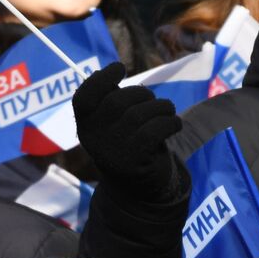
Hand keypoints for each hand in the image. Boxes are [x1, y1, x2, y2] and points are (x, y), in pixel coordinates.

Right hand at [72, 63, 182, 197]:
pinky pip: (155, 130)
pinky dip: (170, 122)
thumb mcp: (113, 124)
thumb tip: (112, 71)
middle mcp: (93, 140)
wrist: (138, 189)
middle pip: (117, 101)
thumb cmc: (129, 144)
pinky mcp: (133, 162)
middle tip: (154, 101)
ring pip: (139, 114)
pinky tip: (174, 124)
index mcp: (85, 126)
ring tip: (168, 111)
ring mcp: (112, 152)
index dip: (101, 79)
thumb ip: (110, 100)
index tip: (120, 68)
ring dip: (161, 107)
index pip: (83, 98)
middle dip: (142, 94)